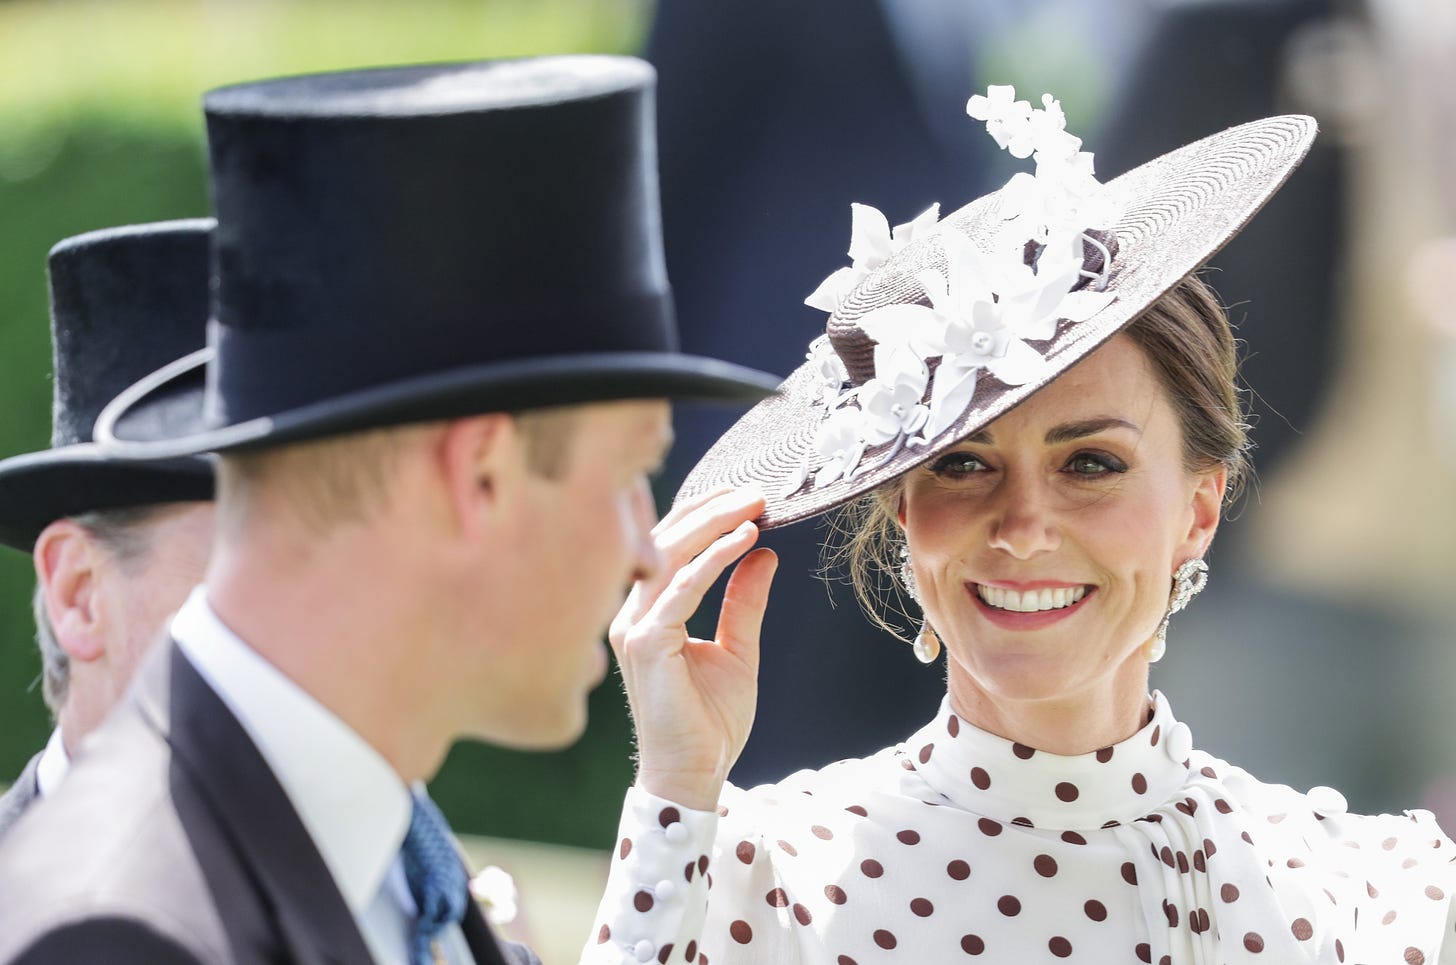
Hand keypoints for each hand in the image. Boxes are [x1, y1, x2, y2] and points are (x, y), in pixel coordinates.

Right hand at [609, 487, 777, 810]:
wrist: (694, 775)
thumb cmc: (709, 723)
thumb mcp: (738, 651)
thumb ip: (745, 603)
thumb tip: (765, 555)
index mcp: (646, 614)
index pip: (667, 549)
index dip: (703, 516)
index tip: (745, 496)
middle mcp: (631, 615)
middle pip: (665, 543)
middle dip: (711, 510)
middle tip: (755, 490)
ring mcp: (633, 628)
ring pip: (670, 557)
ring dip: (715, 524)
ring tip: (754, 505)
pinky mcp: (646, 645)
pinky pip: (682, 589)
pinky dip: (715, 559)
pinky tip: (745, 540)